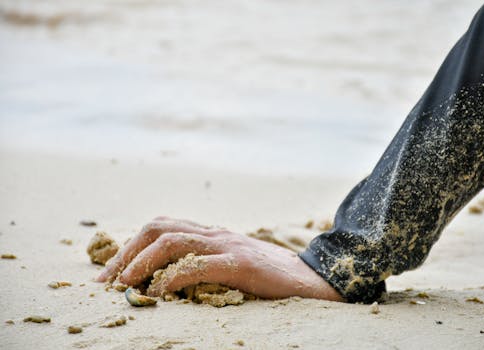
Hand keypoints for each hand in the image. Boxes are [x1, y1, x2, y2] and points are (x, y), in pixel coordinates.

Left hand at [96, 217, 342, 300]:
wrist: (311, 278)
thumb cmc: (270, 276)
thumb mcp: (232, 265)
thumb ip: (206, 264)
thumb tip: (170, 281)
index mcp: (211, 233)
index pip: (161, 228)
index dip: (132, 247)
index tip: (112, 274)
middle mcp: (215, 233)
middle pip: (158, 228)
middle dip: (127, 252)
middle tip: (106, 281)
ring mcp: (227, 245)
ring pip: (172, 241)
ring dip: (140, 262)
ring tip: (123, 284)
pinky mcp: (240, 263)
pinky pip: (197, 266)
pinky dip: (171, 278)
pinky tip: (159, 293)